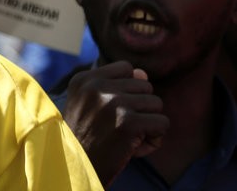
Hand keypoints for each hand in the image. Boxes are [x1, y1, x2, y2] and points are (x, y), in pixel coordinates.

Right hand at [62, 61, 168, 186]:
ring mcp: (112, 102)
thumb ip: (115, 86)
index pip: (126, 68)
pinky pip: (163, 123)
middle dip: (140, 108)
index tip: (114, 111)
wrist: (74, 168)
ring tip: (128, 137)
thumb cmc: (85, 139)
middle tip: (121, 127)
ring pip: (156, 103)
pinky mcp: (128, 122)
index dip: (128, 91)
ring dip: (148, 123)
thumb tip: (144, 74)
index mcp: (84, 79)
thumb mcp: (89, 105)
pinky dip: (155, 139)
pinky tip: (136, 147)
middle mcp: (96, 86)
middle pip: (144, 85)